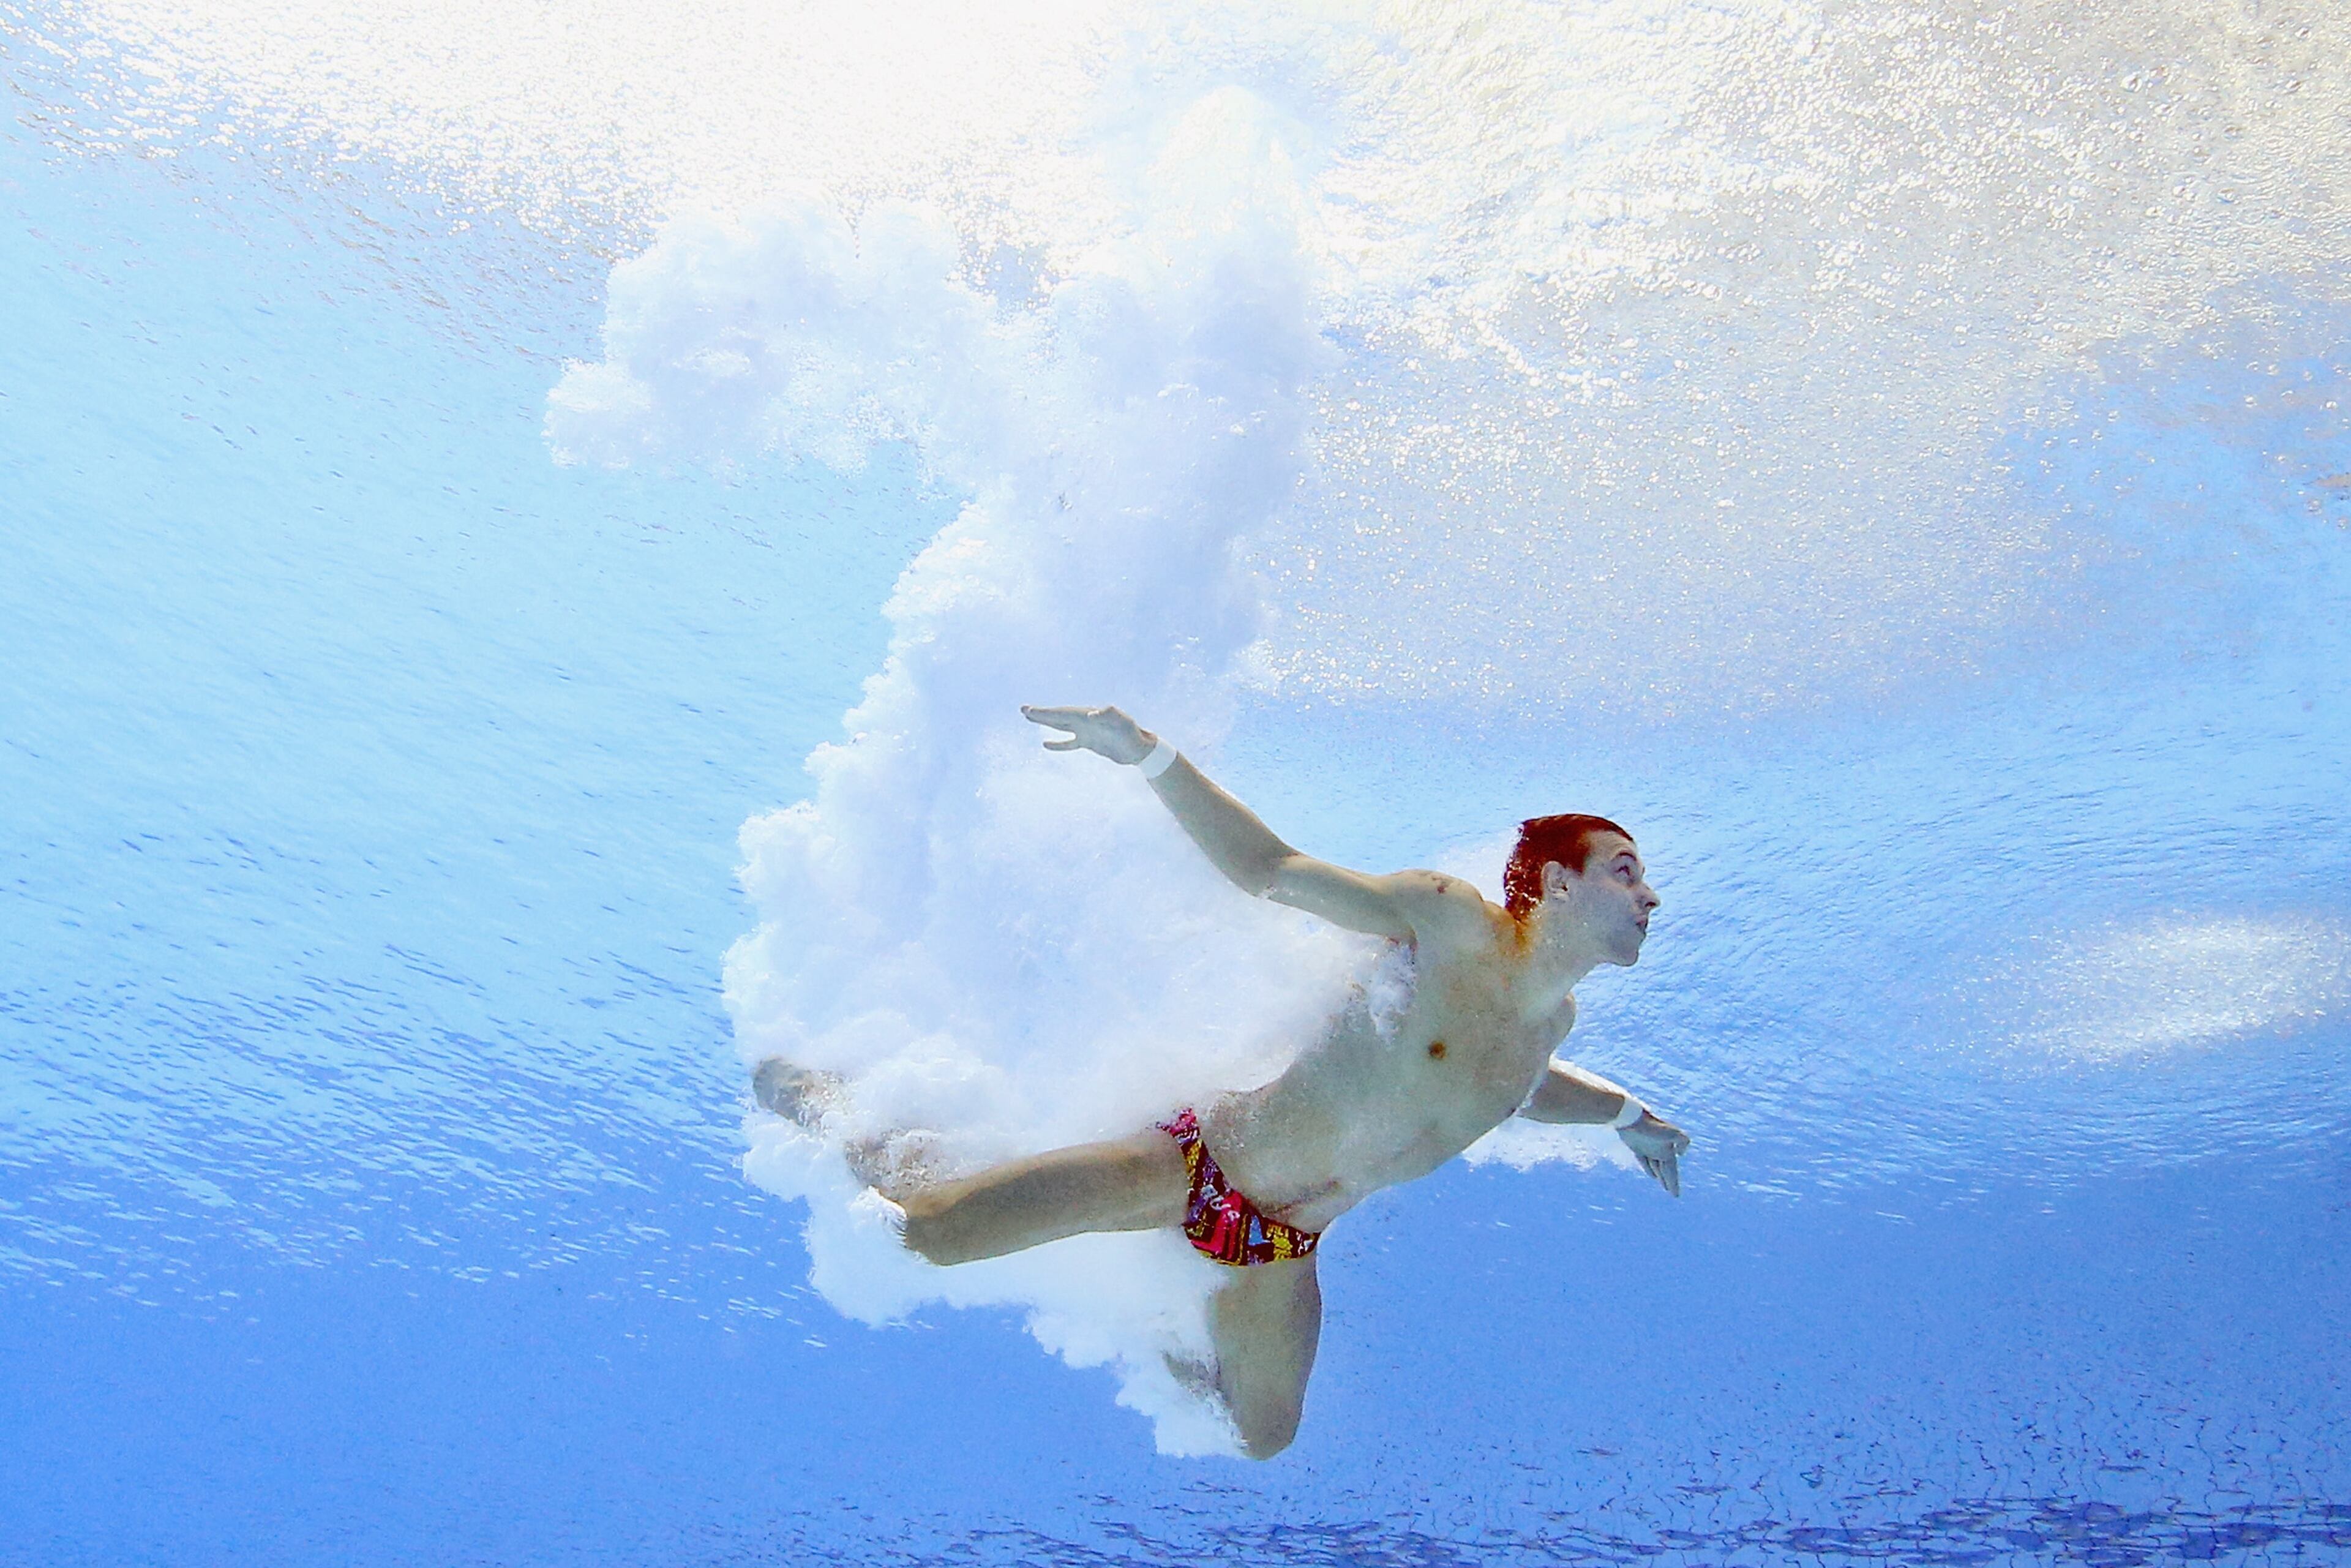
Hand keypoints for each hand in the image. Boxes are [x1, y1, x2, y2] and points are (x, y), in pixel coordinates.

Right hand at [1020, 704, 1154, 765]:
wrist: (1141, 750)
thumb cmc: (1133, 734)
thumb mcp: (1123, 723)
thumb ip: (1109, 715)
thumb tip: (1091, 714)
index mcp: (1089, 715)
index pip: (1063, 713)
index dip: (1046, 712)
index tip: (1030, 710)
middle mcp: (1085, 721)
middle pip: (1058, 716)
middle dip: (1041, 714)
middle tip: (1023, 710)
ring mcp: (1086, 732)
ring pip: (1061, 726)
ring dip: (1046, 723)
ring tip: (1030, 718)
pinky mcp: (1090, 743)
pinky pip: (1069, 743)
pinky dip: (1058, 743)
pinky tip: (1045, 744)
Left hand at [1619, 1112, 1688, 1196]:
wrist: (1630, 1117)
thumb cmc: (1651, 1126)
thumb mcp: (1671, 1133)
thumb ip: (1683, 1140)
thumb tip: (1681, 1153)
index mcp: (1668, 1149)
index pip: (1672, 1171)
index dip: (1674, 1183)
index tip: (1676, 1196)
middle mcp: (1660, 1149)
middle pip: (1665, 1170)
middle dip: (1669, 1181)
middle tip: (1673, 1194)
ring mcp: (1648, 1147)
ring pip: (1656, 1166)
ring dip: (1660, 1176)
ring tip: (1664, 1185)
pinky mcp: (1636, 1146)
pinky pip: (1644, 1160)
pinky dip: (1648, 1168)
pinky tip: (1652, 1175)